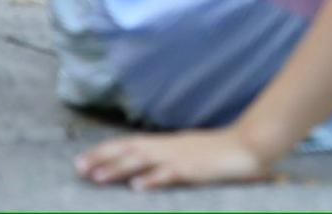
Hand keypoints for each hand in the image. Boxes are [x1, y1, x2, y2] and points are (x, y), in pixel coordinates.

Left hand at [74, 127, 272, 190]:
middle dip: (103, 158)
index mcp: (168, 143)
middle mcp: (170, 146)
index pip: (130, 143)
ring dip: (119, 168)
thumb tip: (142, 173)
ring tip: (97, 177)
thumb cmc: (222, 152)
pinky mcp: (196, 169)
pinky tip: (138, 187)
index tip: (82, 160)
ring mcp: (182, 156)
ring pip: (145, 160)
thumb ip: (168, 160)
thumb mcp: (190, 154)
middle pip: (131, 150)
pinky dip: (154, 179)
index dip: (105, 151)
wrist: (253, 144)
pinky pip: (172, 173)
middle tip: (78, 168)